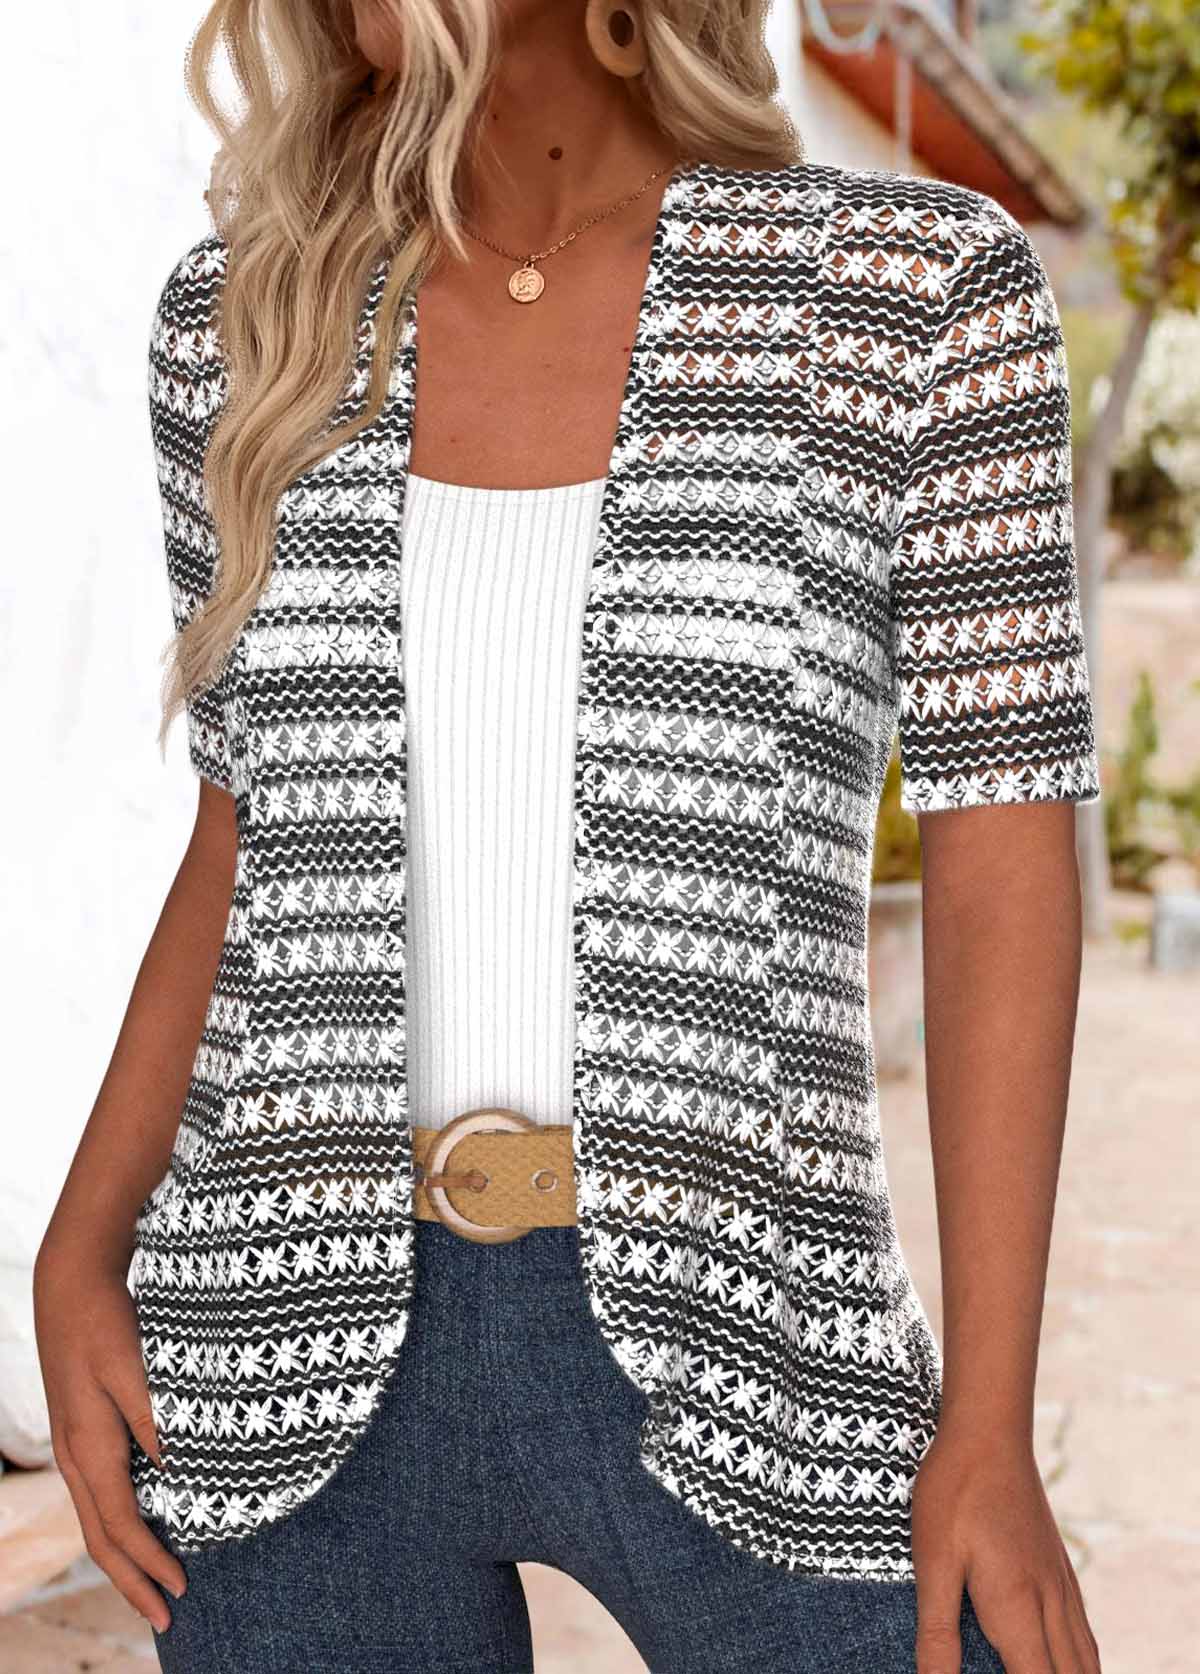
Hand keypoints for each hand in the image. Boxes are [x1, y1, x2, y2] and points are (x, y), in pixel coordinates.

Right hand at [33, 1246, 185, 1634]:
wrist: (72, 1282)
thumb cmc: (108, 1320)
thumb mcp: (135, 1369)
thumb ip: (156, 1420)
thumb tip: (180, 1474)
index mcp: (89, 1448)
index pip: (119, 1527)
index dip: (148, 1564)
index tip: (182, 1590)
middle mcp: (75, 1456)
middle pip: (102, 1537)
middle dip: (133, 1580)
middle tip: (169, 1614)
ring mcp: (74, 1444)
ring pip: (97, 1518)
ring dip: (126, 1555)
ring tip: (157, 1581)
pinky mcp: (81, 1429)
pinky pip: (99, 1492)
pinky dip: (121, 1522)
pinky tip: (147, 1519)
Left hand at [910, 1424, 1099, 1672]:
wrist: (989, 1430)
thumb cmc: (953, 1491)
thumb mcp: (932, 1560)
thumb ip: (937, 1631)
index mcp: (1018, 1610)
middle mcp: (1050, 1605)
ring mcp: (1061, 1585)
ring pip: (1085, 1661)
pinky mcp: (1060, 1568)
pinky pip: (1082, 1634)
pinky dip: (1080, 1663)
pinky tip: (1063, 1663)